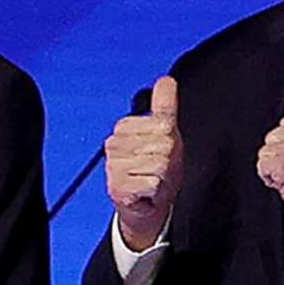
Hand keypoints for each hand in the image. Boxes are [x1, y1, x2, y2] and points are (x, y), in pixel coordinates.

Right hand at [106, 76, 183, 251]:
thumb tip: (166, 80)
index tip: (161, 149)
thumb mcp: (165, 133)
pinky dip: (156, 191)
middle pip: (162, 145)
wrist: (146, 203)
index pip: (162, 124)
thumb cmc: (155, 168)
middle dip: (168, 160)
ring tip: (154, 180)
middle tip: (160, 169)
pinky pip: (152, 183)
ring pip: (158, 165)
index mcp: (123, 128)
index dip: (170, 139)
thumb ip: (164, 107)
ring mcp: (113, 167)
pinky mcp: (117, 188)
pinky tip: (148, 192)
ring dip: (163, 177)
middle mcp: (113, 145)